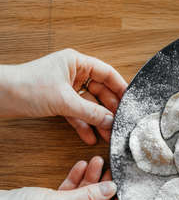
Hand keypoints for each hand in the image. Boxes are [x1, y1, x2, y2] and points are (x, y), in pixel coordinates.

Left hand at [0, 49, 126, 143]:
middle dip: (109, 110)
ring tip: (107, 135)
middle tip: (119, 124)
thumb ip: (91, 112)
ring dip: (98, 120)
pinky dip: (83, 124)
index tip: (131, 103)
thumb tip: (111, 121)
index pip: (107, 74)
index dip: (121, 88)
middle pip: (100, 92)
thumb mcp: (64, 101)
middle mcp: (73, 73)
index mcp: (77, 63)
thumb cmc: (25, 87)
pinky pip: (77, 113)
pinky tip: (90, 137)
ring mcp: (66, 88)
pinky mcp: (59, 101)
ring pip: (90, 105)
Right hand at [0, 156, 123, 199]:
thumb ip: (90, 195)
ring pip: (83, 199)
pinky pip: (70, 196)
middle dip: (102, 188)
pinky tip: (82, 166)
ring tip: (98, 162)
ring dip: (90, 181)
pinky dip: (75, 182)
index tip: (123, 190)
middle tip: (111, 171)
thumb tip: (112, 188)